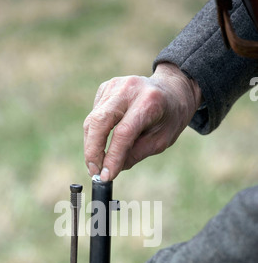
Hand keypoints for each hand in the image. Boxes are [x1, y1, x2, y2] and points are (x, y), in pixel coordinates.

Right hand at [84, 63, 201, 180]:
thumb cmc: (168, 118)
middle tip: (94, 172)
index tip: (106, 176)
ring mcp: (114, 86)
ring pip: (92, 120)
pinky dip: (94, 134)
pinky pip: (93, 116)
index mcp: (149, 101)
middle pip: (100, 122)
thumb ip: (136, 154)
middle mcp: (129, 89)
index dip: (112, 157)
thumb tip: (110, 169)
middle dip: (93, 151)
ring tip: (96, 165)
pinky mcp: (105, 88)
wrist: (172, 91)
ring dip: (91, 146)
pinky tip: (103, 143)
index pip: (123, 132)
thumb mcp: (160, 141)